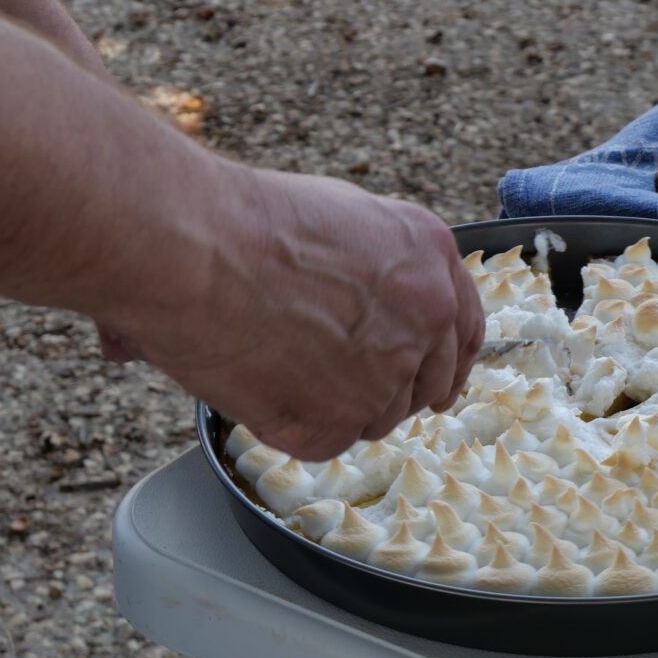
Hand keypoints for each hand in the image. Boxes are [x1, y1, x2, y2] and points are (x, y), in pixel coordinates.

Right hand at [103, 168, 483, 460]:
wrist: (192, 248)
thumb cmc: (242, 222)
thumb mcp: (341, 218)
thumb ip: (380, 268)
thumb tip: (378, 307)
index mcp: (431, 255)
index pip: (466, 328)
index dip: (449, 360)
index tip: (439, 382)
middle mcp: (427, 314)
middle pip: (427, 380)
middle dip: (391, 387)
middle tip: (343, 383)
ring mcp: (389, 373)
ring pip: (377, 415)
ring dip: (339, 404)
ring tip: (281, 364)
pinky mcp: (341, 421)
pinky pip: (329, 438)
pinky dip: (297, 423)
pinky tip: (265, 384)